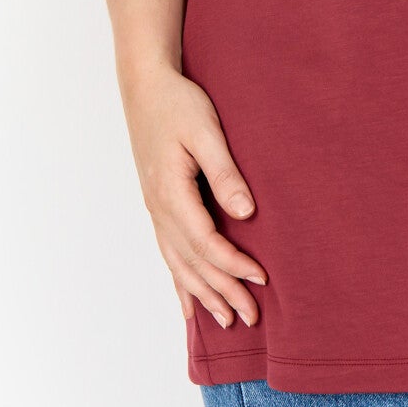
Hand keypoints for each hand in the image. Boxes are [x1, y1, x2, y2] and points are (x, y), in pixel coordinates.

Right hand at [120, 63, 267, 330]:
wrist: (145, 86)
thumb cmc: (178, 103)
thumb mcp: (206, 131)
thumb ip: (225, 173)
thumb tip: (246, 213)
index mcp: (171, 192)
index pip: (206, 242)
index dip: (233, 264)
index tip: (262, 278)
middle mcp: (159, 208)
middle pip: (192, 262)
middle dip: (222, 291)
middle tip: (252, 318)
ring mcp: (155, 209)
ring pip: (179, 263)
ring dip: (203, 293)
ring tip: (226, 320)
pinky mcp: (157, 204)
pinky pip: (168, 252)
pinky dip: (180, 280)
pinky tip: (188, 302)